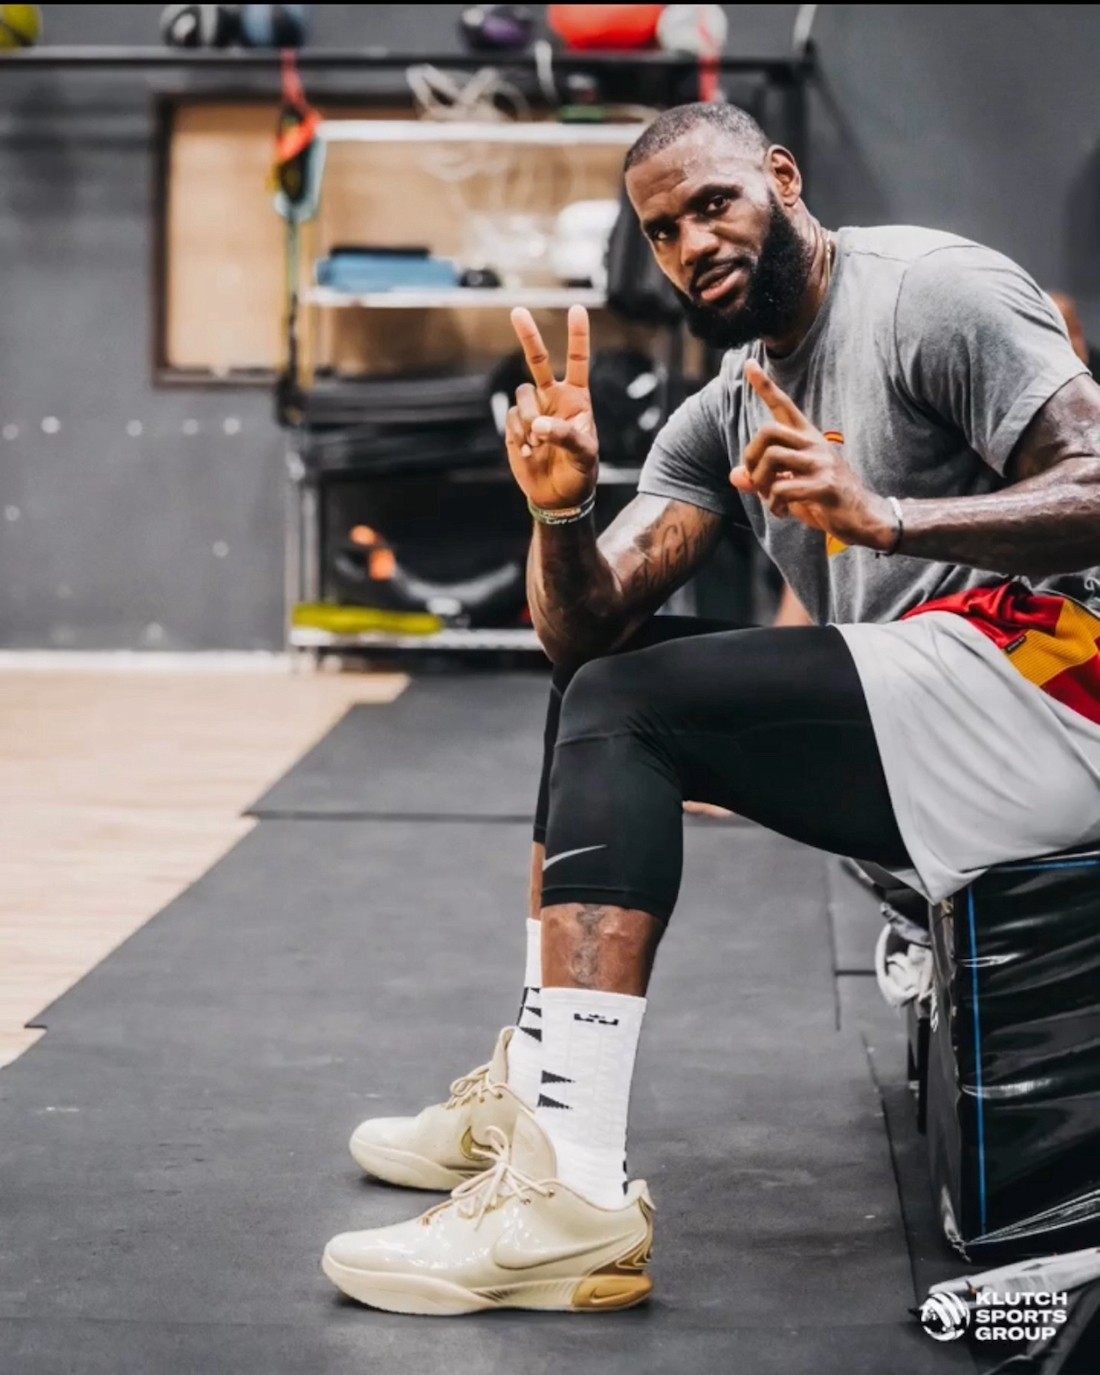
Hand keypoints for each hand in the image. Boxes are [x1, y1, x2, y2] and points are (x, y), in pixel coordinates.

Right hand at [505, 305, 597, 511]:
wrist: (558, 496)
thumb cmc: (579, 473)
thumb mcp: (584, 455)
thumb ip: (565, 435)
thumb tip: (539, 423)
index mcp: (577, 399)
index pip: (577, 362)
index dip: (577, 336)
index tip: (577, 309)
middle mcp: (553, 399)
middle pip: (537, 361)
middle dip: (528, 336)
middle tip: (517, 311)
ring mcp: (532, 411)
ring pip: (522, 395)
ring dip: (529, 418)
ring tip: (539, 443)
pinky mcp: (515, 427)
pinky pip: (511, 418)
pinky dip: (519, 435)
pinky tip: (529, 451)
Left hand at [730, 359, 896, 550]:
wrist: (865, 519)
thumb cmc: (826, 501)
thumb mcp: (791, 487)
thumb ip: (763, 480)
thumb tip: (735, 476)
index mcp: (808, 439)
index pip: (784, 406)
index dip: (765, 386)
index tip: (749, 363)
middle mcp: (815, 445)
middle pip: (768, 431)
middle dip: (751, 456)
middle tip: (755, 478)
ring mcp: (821, 463)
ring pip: (771, 459)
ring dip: (761, 484)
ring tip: (770, 499)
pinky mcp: (824, 486)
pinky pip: (782, 488)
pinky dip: (774, 504)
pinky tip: (782, 512)